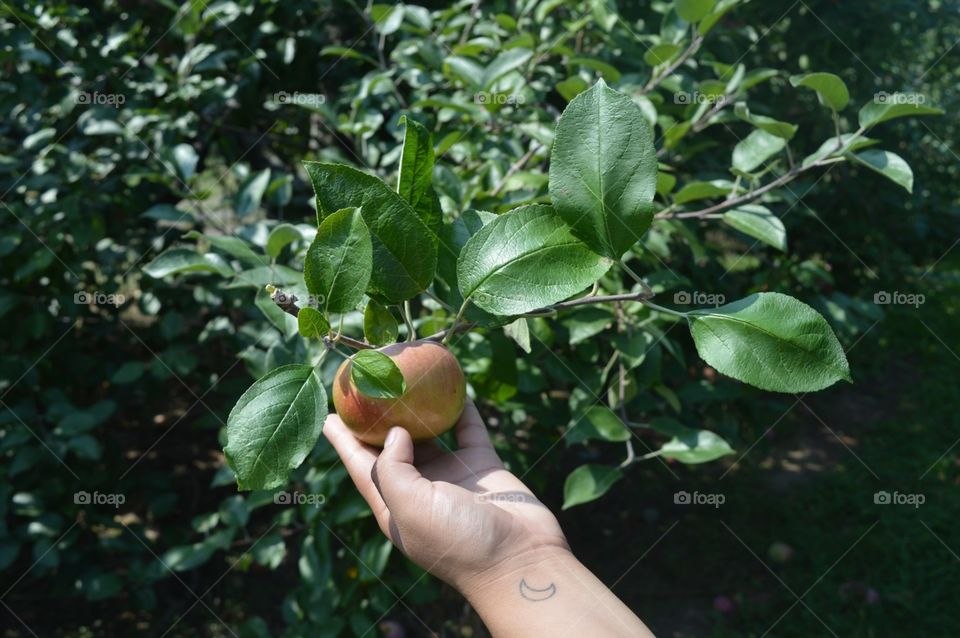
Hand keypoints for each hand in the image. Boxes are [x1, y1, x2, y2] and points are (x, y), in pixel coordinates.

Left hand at [322, 399, 569, 594]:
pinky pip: (469, 430)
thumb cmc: (458, 542)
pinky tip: (455, 387)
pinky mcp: (482, 466)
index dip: (343, 441)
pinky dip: (462, 410)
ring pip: (430, 435)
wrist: (520, 559)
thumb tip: (395, 432)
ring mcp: (452, 476)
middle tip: (368, 385)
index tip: (330, 413)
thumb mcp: (411, 508)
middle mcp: (420, 489)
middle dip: (378, 418)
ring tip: (408, 378)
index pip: (361, 467)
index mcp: (394, 506)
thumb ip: (392, 469)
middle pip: (391, 447)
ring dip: (419, 409)